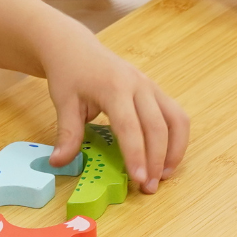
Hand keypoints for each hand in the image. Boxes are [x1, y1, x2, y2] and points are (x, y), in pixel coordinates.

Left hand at [36, 24, 190, 190]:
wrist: (76, 48)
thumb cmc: (70, 74)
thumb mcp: (64, 102)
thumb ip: (67, 134)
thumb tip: (59, 163)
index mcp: (114, 88)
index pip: (130, 127)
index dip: (136, 155)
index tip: (139, 179)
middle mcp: (139, 85)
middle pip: (158, 126)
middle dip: (157, 160)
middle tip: (149, 188)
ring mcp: (151, 87)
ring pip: (176, 120)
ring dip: (175, 150)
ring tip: (164, 176)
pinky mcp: (156, 91)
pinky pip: (176, 116)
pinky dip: (176, 139)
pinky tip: (167, 158)